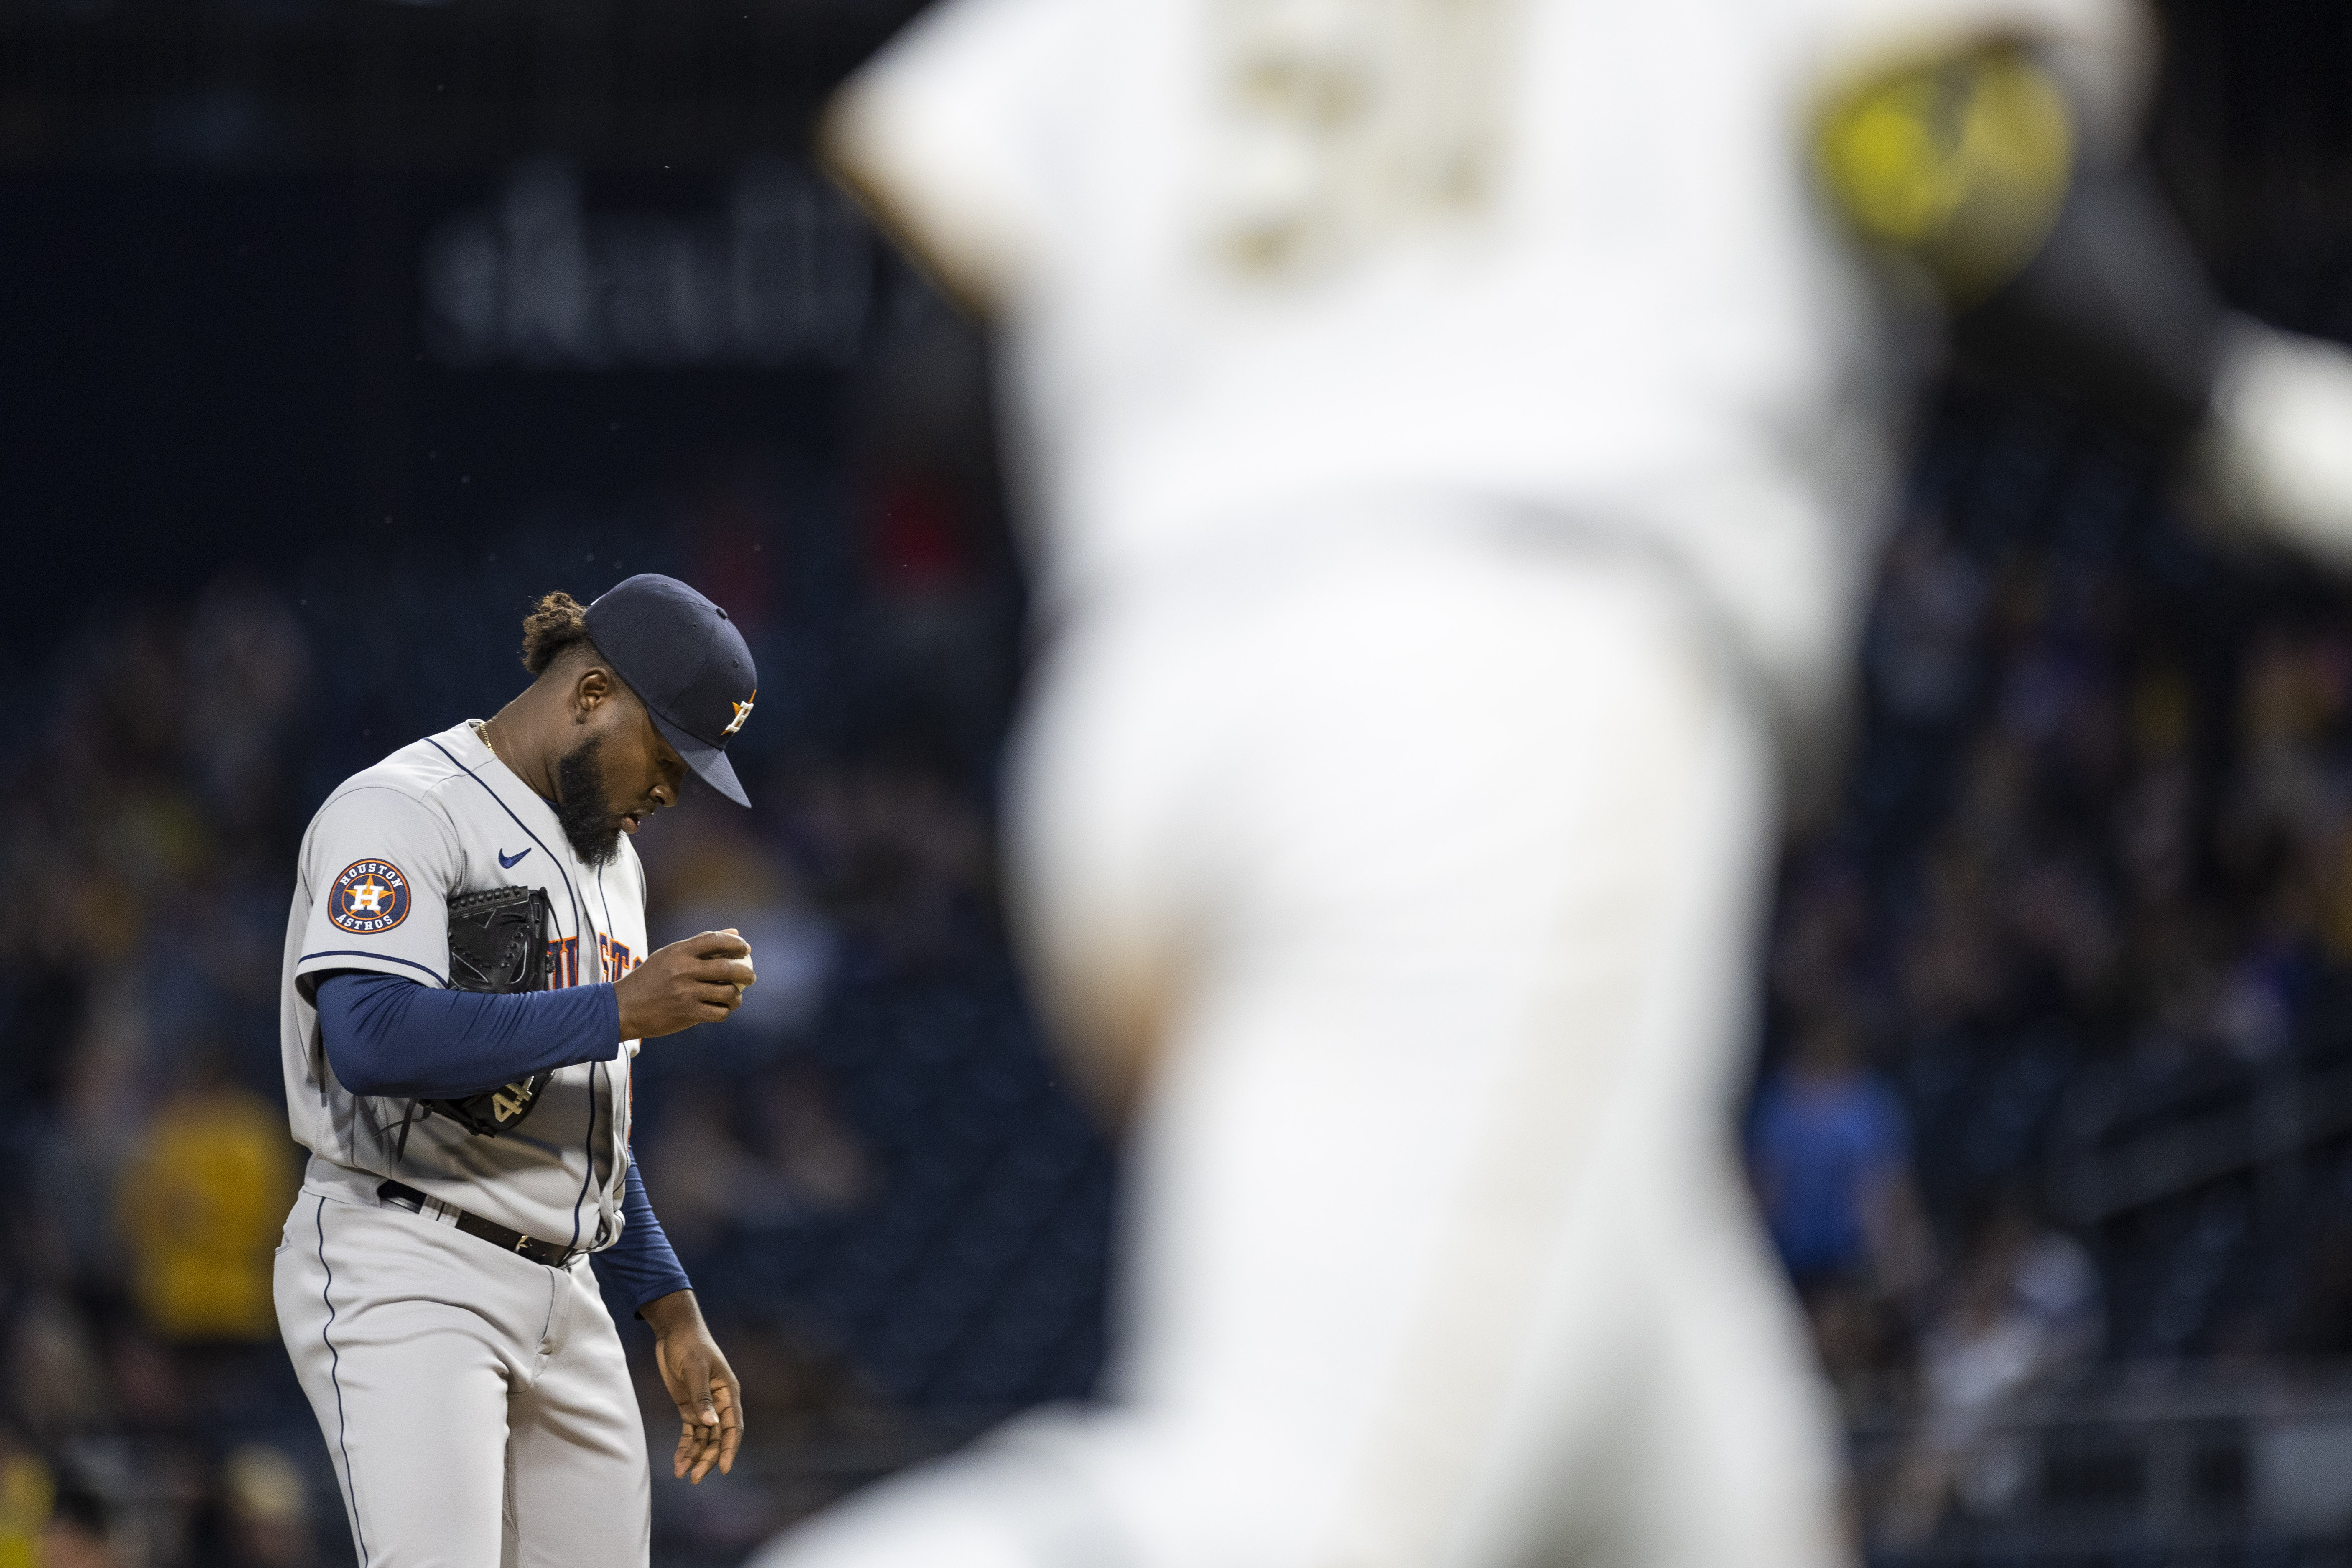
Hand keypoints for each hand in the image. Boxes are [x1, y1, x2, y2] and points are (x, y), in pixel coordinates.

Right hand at [615, 930, 755, 1039]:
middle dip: (747, 973)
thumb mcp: (669, 955)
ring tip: (734, 996)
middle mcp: (684, 970)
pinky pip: (719, 1013)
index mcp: (678, 951)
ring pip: (728, 993)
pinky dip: (725, 1011)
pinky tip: (720, 1009)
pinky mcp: (687, 1014)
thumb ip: (701, 943)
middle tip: (751, 977)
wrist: (622, 1008)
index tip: (746, 949)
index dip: (736, 944)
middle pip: (728, 968)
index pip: (715, 940)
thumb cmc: (649, 979)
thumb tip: (736, 934)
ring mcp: (686, 993)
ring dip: (736, 996)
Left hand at [642, 1290, 743, 1483]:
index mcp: (728, 1393)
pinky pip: (690, 1433)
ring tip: (682, 1474)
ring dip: (695, 1456)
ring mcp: (703, 1407)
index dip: (730, 1448)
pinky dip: (685, 1447)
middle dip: (708, 1458)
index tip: (724, 1469)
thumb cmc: (690, 1346)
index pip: (732, 1427)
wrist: (675, 1332)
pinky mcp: (688, 1407)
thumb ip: (702, 1398)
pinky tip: (678, 1463)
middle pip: (717, 1438)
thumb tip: (711, 1424)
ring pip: (704, 1439)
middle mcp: (719, 1404)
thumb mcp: (695, 1369)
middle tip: (694, 1478)